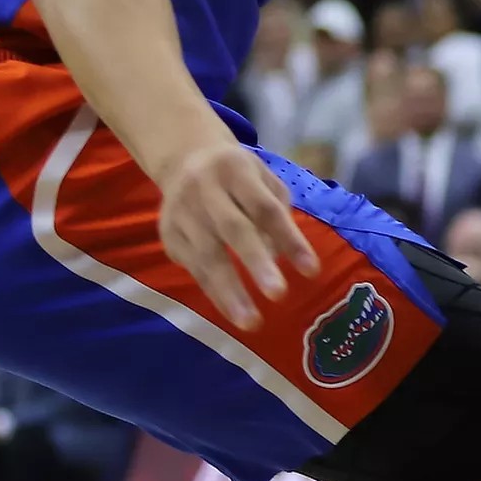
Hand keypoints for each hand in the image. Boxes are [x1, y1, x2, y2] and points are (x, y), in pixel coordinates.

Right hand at [157, 141, 319, 329]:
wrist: (184, 159)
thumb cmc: (238, 175)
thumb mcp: (263, 179)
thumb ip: (277, 213)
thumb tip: (282, 257)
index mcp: (236, 170)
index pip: (266, 208)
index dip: (289, 239)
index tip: (312, 270)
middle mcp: (204, 189)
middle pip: (232, 229)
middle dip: (256, 263)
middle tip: (279, 295)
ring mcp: (181, 213)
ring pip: (206, 254)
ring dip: (229, 292)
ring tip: (251, 322)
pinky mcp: (168, 235)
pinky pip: (193, 267)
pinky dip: (213, 291)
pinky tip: (231, 310)